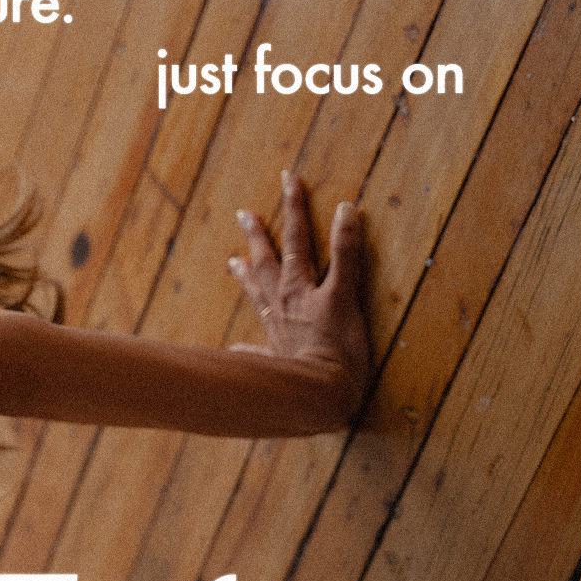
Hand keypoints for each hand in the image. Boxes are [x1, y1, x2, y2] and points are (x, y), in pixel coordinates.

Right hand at [227, 171, 371, 424]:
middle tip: (245, 211)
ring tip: (291, 183)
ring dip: (295, 212)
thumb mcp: (267, 375)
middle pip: (268, 258)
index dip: (245, 273)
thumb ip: (252, 361)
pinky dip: (345, 233)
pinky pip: (343, 258)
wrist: (313, 397)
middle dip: (257, 232)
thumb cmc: (294, 390)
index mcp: (271, 322)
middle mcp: (284, 301)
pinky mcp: (338, 297)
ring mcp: (308, 296)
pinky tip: (346, 208)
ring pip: (299, 245)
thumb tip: (234, 355)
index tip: (235, 258)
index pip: (255, 290)